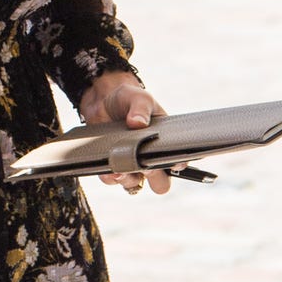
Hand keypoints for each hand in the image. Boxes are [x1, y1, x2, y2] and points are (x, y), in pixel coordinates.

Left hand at [79, 73, 170, 194]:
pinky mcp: (111, 166)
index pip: (179, 162)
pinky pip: (113, 180)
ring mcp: (130, 165)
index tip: (174, 163)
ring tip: (122, 169)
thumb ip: (140, 107)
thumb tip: (138, 123)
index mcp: (165, 143)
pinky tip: (109, 170)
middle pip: (160, 182)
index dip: (179, 166)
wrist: (102, 100)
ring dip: (129, 178)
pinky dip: (111, 177)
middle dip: (155, 178)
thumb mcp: (138, 97)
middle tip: (147, 166)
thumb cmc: (128, 99)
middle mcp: (150, 158)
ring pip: (135, 183)